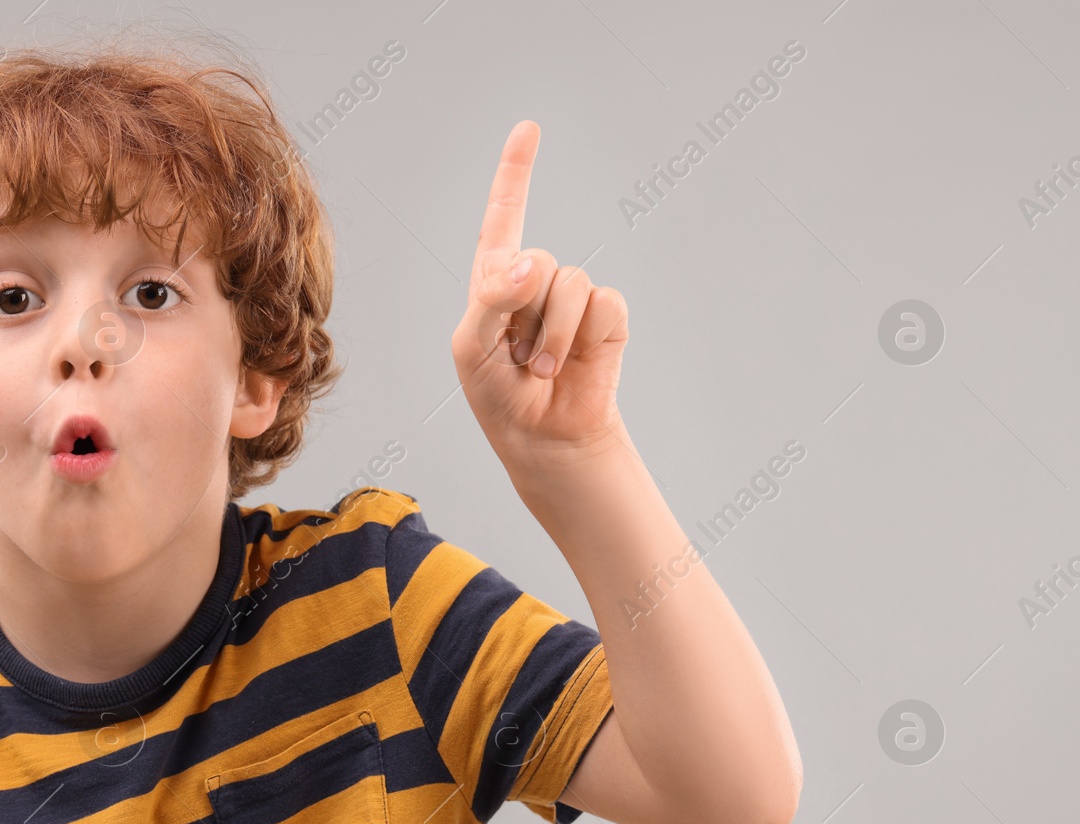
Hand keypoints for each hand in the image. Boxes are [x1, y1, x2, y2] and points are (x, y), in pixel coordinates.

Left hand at [450, 120, 629, 464]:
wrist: (544, 437)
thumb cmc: (499, 395)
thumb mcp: (472, 348)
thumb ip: (492, 299)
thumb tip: (531, 264)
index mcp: (495, 280)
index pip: (504, 217)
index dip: (516, 173)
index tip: (528, 129)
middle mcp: (536, 281)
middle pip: (534, 258)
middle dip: (522, 308)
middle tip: (516, 354)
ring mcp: (573, 299)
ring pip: (568, 282)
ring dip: (550, 333)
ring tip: (541, 366)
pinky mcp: (607, 317)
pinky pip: (601, 303)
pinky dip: (581, 337)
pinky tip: (571, 365)